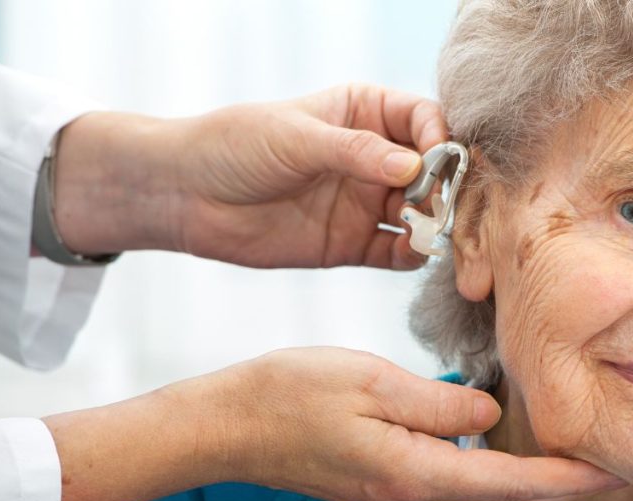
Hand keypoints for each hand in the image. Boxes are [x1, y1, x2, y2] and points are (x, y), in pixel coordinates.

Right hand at [45, 347, 624, 500]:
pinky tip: (502, 455)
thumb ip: (438, 403)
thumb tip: (487, 414)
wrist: (228, 425)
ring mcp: (394, 498)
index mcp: (412, 473)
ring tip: (567, 461)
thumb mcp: (371, 382)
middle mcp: (409, 498)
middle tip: (606, 467)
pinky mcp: (382, 488)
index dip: (565, 476)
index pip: (510, 481)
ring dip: (529, 486)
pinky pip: (454, 491)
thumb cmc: (290, 394)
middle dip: (559, 488)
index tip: (610, 468)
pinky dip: (491, 478)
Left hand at [52, 85, 446, 268]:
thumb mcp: (297, 137)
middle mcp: (375, 157)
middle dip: (445, 189)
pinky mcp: (355, 243)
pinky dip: (413, 255)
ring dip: (434, 224)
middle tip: (442, 206)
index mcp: (366, 113)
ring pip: (422, 213)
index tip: (439, 162)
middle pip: (432, 172)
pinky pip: (398, 251)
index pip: (424, 120)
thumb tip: (413, 168)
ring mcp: (366, 201)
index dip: (440, 140)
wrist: (186, 194)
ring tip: (429, 232)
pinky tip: (414, 254)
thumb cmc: (236, 145)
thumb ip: (356, 152)